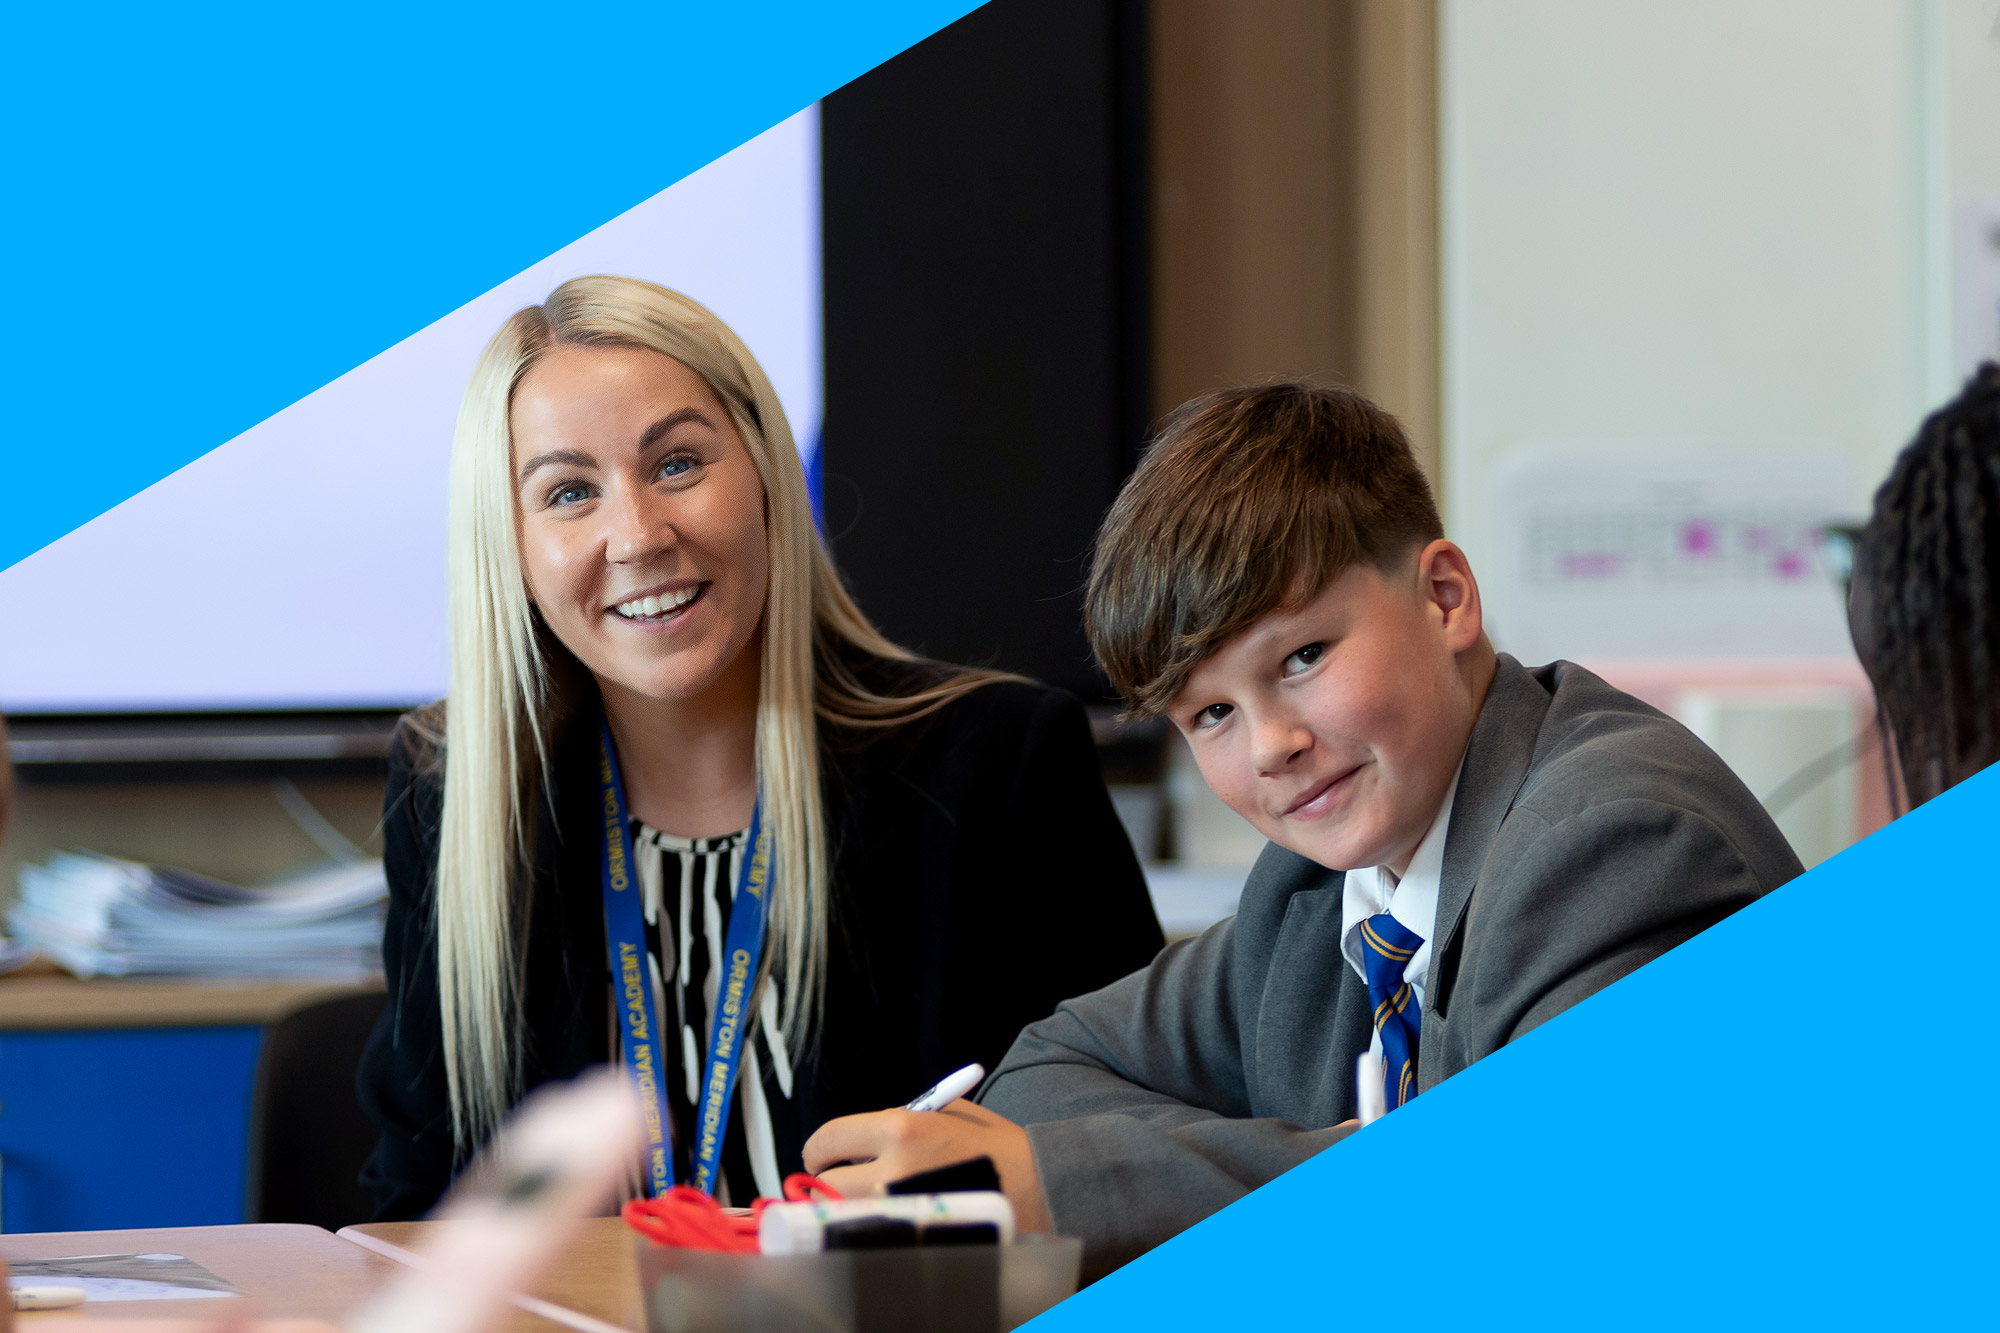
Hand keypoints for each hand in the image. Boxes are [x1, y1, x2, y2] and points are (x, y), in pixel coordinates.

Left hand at [802, 1099, 1051, 1233]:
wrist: (1042, 1186)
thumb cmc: (998, 1145)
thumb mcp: (952, 1111)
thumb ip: (906, 1118)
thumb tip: (863, 1137)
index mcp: (901, 1127)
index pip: (829, 1140)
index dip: (819, 1151)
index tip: (823, 1159)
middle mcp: (893, 1168)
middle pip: (829, 1184)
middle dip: (829, 1183)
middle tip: (840, 1185)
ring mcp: (902, 1209)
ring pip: (847, 1215)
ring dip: (849, 1209)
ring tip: (865, 1205)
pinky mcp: (916, 1238)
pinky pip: (874, 1236)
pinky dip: (873, 1231)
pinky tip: (889, 1225)